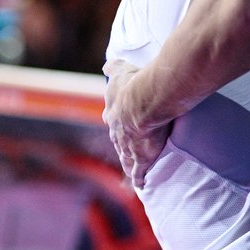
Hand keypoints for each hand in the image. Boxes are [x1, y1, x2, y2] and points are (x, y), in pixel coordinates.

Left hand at [102, 59, 170, 188]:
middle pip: (118, 141)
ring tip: (129, 172)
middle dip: (121, 145)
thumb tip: (106, 65)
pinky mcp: (142, 157)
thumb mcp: (121, 71)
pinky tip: (140, 185)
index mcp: (114, 112)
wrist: (143, 101)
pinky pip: (139, 171)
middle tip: (124, 150)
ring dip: (127, 165)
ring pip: (126, 159)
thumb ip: (114, 67)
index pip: (112, 119)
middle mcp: (118, 132)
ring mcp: (129, 146)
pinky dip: (138, 179)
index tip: (112, 122)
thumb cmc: (134, 84)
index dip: (114, 121)